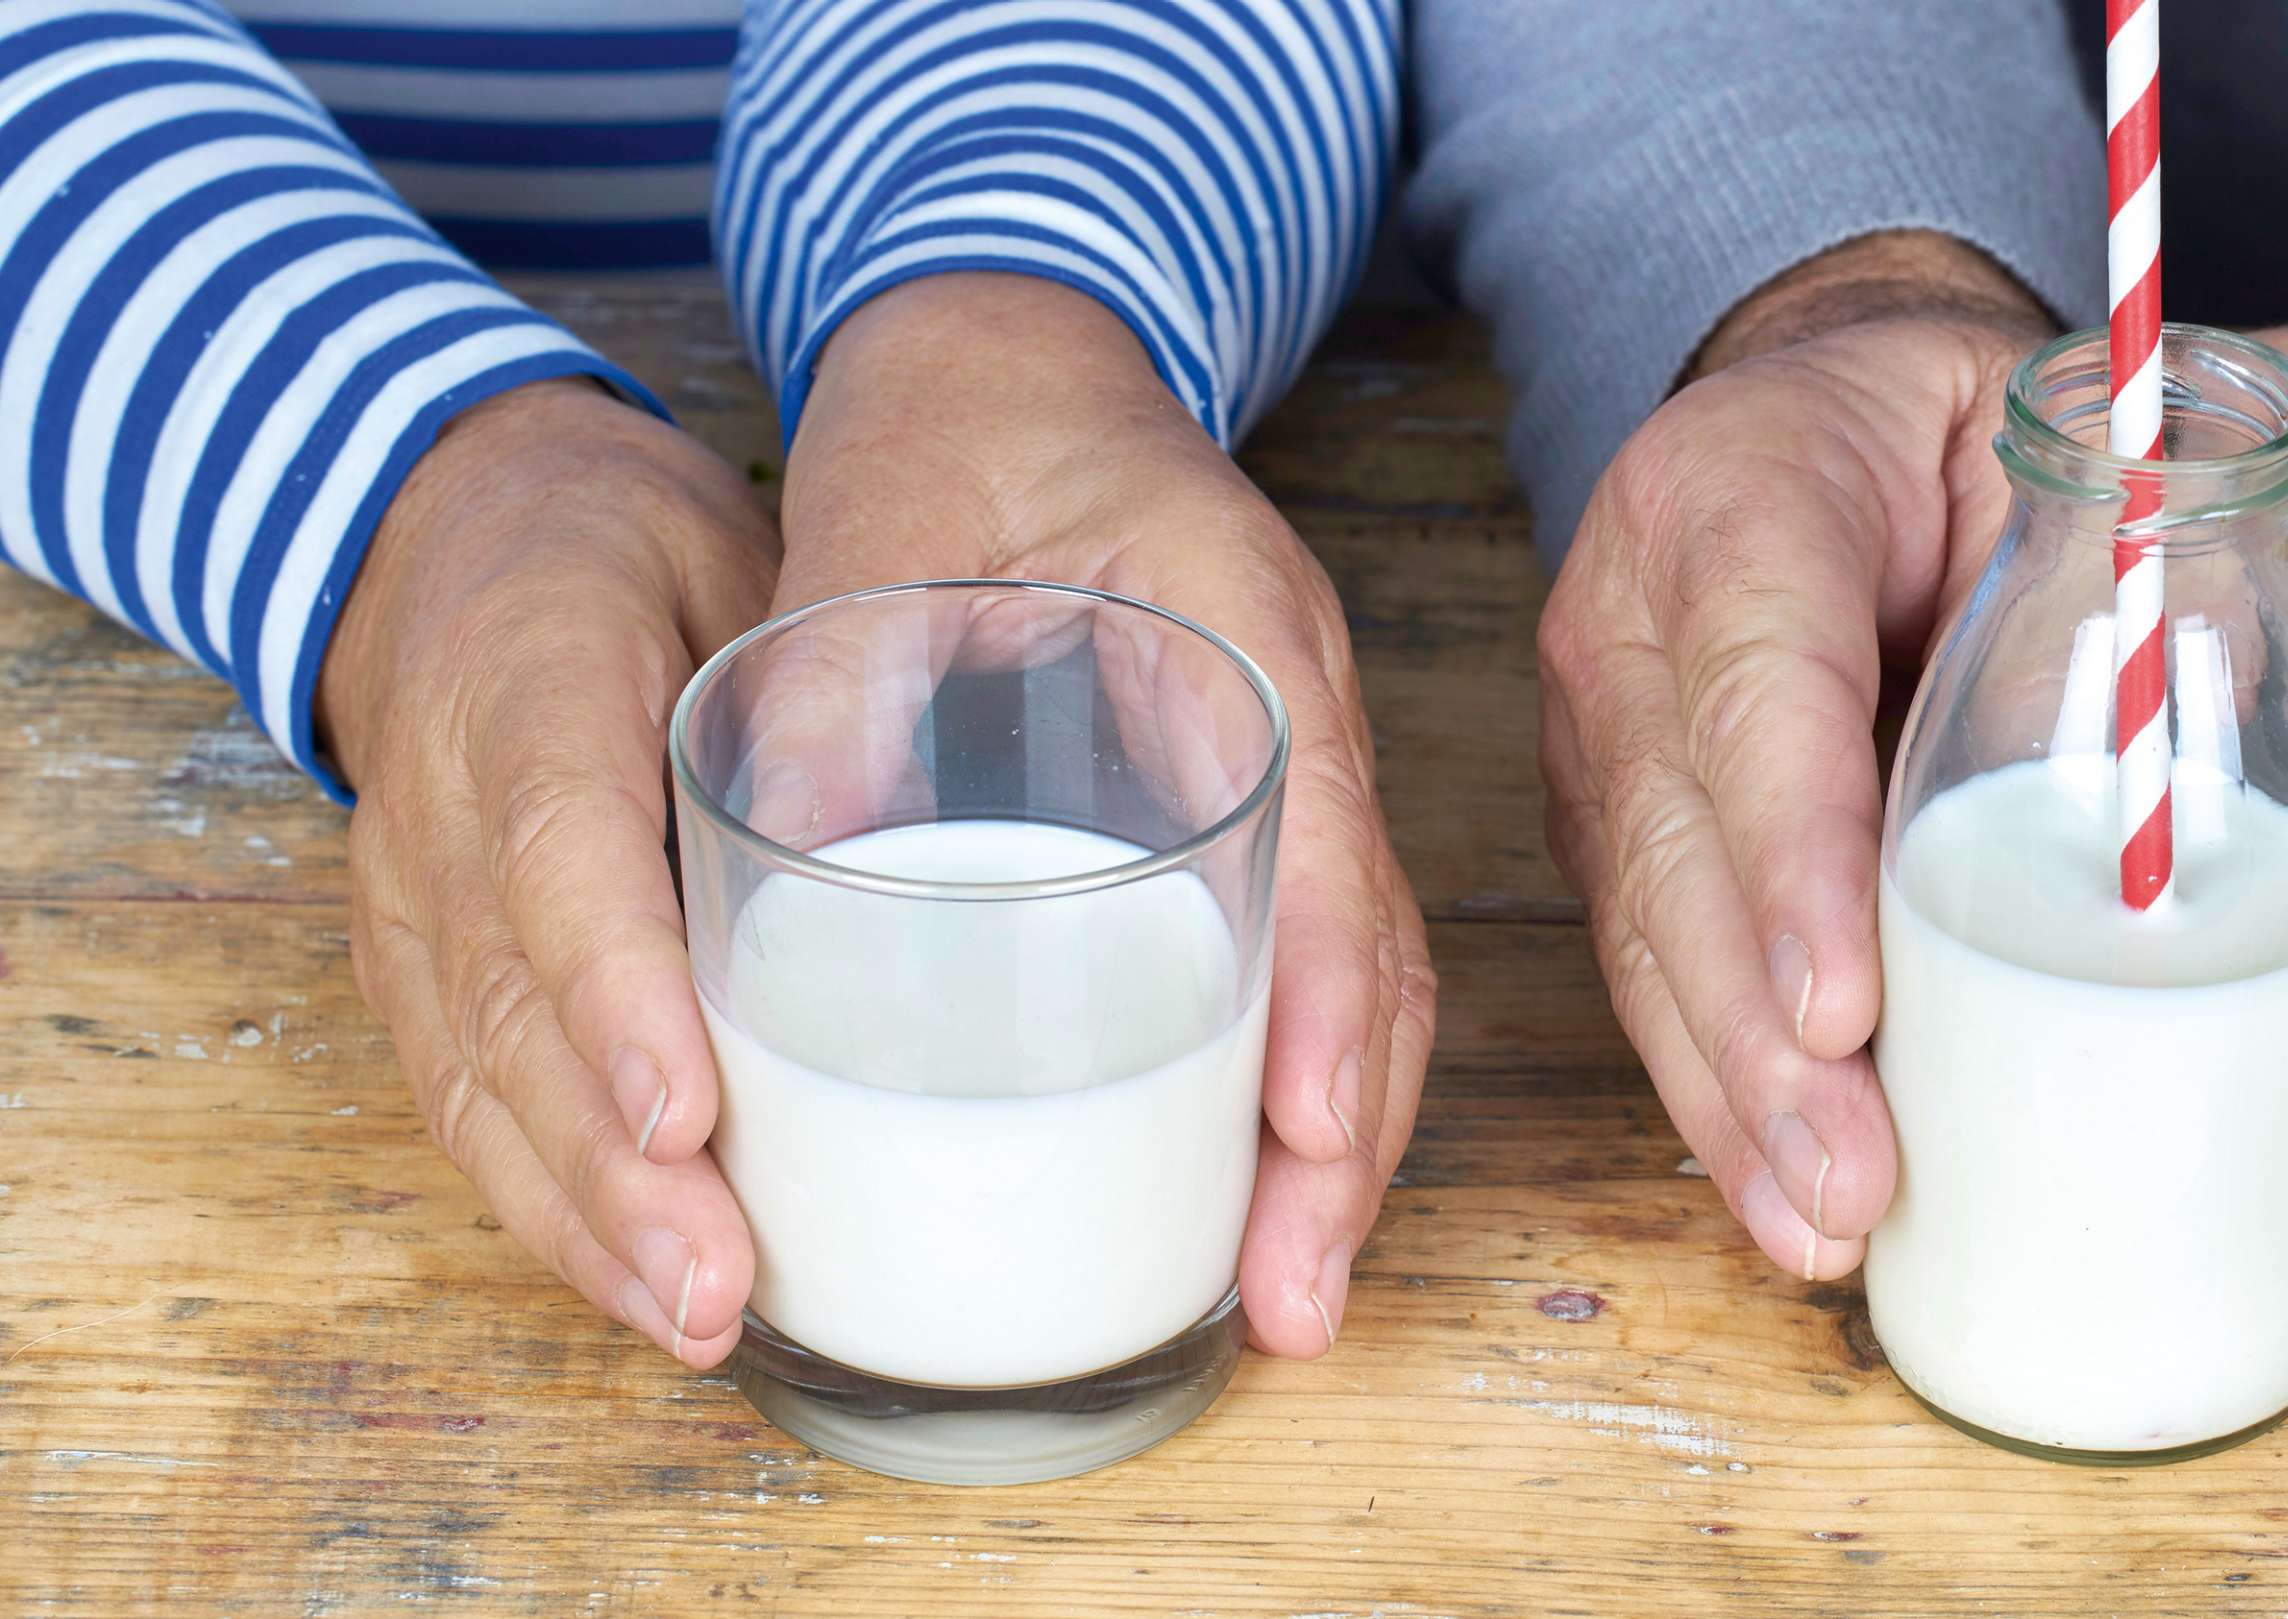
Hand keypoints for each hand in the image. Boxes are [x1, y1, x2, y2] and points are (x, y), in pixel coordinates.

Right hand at [320, 379, 781, 1366]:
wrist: (454, 529)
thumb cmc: (636, 551)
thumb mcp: (733, 555)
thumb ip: (820, 673)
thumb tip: (968, 819)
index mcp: (519, 676)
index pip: (558, 850)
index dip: (618, 994)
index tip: (691, 1110)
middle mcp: (438, 806)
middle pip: (512, 1011)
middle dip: (614, 1168)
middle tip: (720, 1282)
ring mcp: (409, 899)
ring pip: (477, 1084)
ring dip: (587, 1221)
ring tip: (697, 1320)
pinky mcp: (418, 968)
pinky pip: (468, 1103)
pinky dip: (554, 1210)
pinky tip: (645, 1289)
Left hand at [766, 274, 1433, 1357]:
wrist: (1012, 354)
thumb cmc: (957, 425)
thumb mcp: (871, 526)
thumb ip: (832, 680)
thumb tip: (781, 878)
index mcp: (1239, 628)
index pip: (1323, 835)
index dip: (1323, 997)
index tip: (1302, 1135)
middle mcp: (1297, 709)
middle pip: (1374, 952)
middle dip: (1350, 1141)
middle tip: (1296, 1302)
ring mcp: (1290, 765)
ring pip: (1359, 980)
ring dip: (1337, 1145)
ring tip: (1286, 1299)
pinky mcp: (1247, 810)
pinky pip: (1307, 967)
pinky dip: (1293, 1089)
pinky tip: (1252, 1194)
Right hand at [1538, 233, 2050, 1278]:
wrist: (1831, 413)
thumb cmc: (1965, 431)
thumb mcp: (2053, 438)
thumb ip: (2118, 559)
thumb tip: (2204, 737)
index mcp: (1738, 490)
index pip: (1758, 684)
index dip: (1793, 857)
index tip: (1850, 1009)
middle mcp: (1630, 613)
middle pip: (1677, 845)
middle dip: (1757, 1037)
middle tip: (1852, 1176)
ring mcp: (1605, 729)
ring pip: (1645, 931)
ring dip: (1732, 1095)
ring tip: (1824, 1224)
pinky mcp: (1619, 823)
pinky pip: (1655, 966)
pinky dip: (1723, 1087)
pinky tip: (1788, 1190)